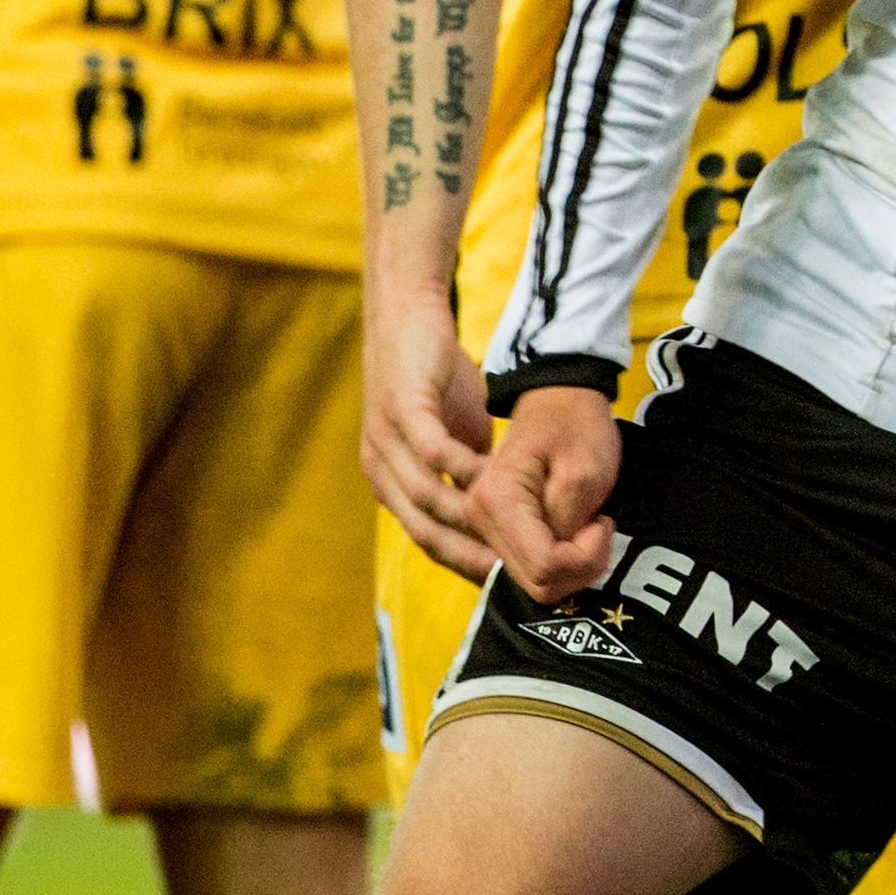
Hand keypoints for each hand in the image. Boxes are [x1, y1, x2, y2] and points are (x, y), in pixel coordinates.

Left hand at [360, 296, 496, 578]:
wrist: (407, 314)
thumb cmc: (434, 372)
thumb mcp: (458, 430)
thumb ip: (471, 468)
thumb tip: (498, 501)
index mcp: (393, 482)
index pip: (428, 539)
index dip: (464, 563)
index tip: (506, 580)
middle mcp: (382, 470)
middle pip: (425, 532)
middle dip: (469, 556)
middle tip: (513, 573)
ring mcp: (386, 442)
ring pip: (428, 498)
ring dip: (470, 519)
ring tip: (511, 533)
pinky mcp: (401, 411)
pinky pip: (434, 454)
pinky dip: (465, 470)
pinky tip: (497, 478)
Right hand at [471, 385, 622, 602]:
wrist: (559, 400)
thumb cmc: (576, 426)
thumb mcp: (586, 471)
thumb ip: (570, 523)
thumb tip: (560, 559)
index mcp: (496, 502)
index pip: (545, 568)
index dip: (585, 558)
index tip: (602, 522)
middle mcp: (478, 520)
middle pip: (537, 583)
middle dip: (580, 565)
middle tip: (599, 526)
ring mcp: (483, 527)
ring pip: (534, 582)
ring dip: (572, 564)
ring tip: (587, 524)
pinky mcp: (497, 531)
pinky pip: (530, 568)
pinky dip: (560, 560)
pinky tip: (573, 532)